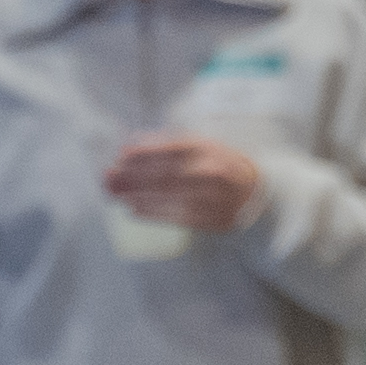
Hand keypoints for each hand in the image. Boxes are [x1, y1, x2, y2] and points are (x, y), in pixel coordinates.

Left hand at [105, 134, 261, 234]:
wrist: (255, 192)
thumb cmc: (221, 164)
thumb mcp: (201, 145)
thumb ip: (168, 145)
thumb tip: (132, 146)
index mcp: (209, 149)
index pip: (173, 149)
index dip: (146, 152)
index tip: (122, 154)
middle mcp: (211, 173)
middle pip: (167, 174)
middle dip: (134, 176)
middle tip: (110, 177)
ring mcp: (212, 198)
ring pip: (169, 197)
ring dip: (138, 195)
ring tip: (116, 194)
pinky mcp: (210, 219)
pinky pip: (176, 217)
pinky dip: (153, 213)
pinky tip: (134, 209)